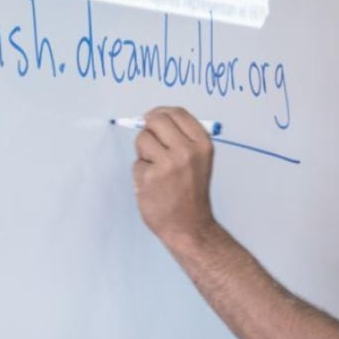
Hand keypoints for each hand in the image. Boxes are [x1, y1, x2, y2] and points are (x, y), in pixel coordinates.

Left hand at [132, 107, 215, 243]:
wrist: (189, 226)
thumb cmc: (191, 193)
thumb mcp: (199, 160)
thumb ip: (182, 138)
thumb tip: (153, 118)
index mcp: (202, 144)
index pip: (177, 113)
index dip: (161, 113)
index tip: (153, 119)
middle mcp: (187, 150)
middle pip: (156, 120)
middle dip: (149, 129)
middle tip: (151, 145)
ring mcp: (168, 163)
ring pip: (142, 140)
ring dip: (144, 154)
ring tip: (156, 171)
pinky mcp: (150, 177)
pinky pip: (137, 164)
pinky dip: (141, 174)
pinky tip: (153, 186)